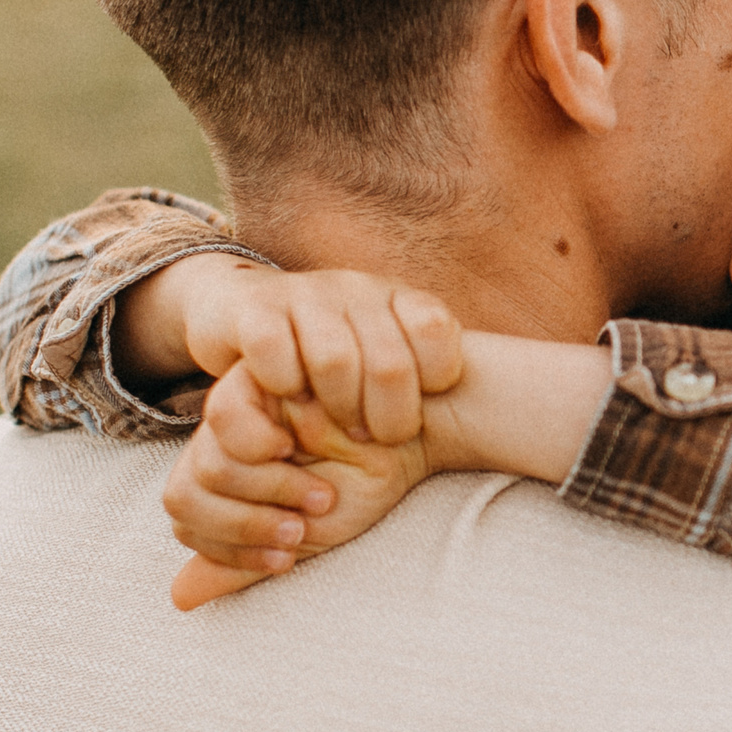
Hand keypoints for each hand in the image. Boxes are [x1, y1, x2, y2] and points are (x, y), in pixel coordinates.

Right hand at [126, 256, 466, 443]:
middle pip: (388, 361)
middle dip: (388, 417)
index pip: (435, 329)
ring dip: (338, 408)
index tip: (423, 406)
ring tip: (337, 432)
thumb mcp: (388, 355)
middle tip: (379, 441)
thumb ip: (427, 377)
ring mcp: (304, 295)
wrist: (244, 310)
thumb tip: (488, 409)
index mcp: (397, 298)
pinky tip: (289, 398)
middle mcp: (355, 289)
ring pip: (333, 359)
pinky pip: (274, 350)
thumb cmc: (334, 353)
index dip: (435, 378)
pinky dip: (283, 384)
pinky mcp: (254, 310)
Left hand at [162, 362, 432, 609]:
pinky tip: (297, 445)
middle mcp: (221, 442)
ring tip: (319, 491)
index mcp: (226, 478)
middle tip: (302, 525)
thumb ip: (243, 563)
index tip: (288, 557)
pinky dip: (258, 445)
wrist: (416, 433)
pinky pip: (223, 415)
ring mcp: (235, 407)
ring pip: (205, 464)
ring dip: (268, 490)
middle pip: (183, 495)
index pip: (185, 522)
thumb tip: (178, 598)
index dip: (228, 549)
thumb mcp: (305, 536)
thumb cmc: (369, 481)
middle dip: (246, 525)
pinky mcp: (254, 374)